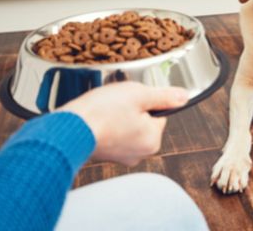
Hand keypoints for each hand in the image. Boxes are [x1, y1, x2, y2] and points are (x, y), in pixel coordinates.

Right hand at [60, 82, 187, 165]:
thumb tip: (184, 97)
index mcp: (152, 140)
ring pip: (127, 127)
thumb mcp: (138, 95)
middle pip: (143, 122)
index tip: (131, 99)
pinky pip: (112, 135)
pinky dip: (106, 126)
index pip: (158, 114)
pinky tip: (97, 119)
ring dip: (118, 118)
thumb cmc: (102, 112)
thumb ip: (164, 96)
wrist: (69, 127)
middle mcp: (139, 153)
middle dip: (131, 110)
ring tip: (104, 111)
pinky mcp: (105, 155)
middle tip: (115, 103)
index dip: (145, 102)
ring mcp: (121, 156)